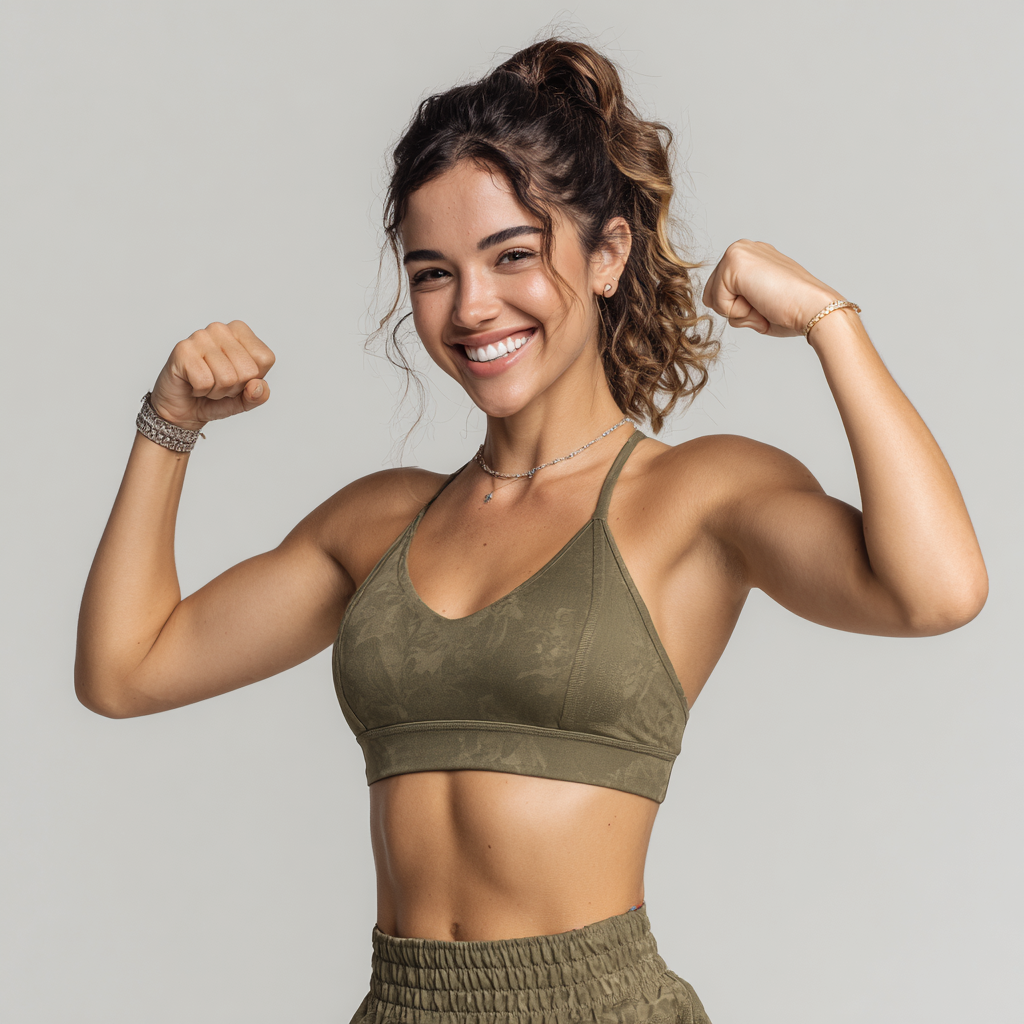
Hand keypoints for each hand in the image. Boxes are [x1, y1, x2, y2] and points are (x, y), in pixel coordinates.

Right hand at [150, 321, 274, 429]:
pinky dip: (201, 391)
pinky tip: (193, 384)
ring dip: (217, 391)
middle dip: (235, 387)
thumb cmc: (215, 397)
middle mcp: (221, 329)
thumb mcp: (245, 400)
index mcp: (241, 332)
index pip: (265, 359)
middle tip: (219, 383)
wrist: (183, 408)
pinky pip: (205, 381)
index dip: (254, 378)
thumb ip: (259, 395)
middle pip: (248, 370)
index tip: (237, 379)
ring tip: (206, 384)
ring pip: (227, 377)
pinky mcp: (183, 349)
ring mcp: (200, 336)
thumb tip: (257, 386)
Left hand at [702, 240, 842, 336]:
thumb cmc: (792, 311)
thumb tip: (710, 301)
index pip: (719, 291)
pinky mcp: (734, 262)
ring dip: (738, 312)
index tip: (768, 302)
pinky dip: (739, 312)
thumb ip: (734, 299)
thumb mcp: (756, 303)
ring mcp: (737, 252)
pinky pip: (718, 302)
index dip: (739, 309)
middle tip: (765, 305)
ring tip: (764, 303)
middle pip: (711, 294)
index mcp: (749, 256)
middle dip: (735, 311)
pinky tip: (761, 302)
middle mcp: (742, 249)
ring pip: (713, 299)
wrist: (814, 309)